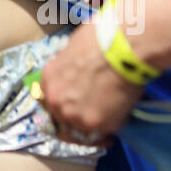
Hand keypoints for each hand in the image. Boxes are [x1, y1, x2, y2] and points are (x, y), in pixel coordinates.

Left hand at [39, 23, 144, 142]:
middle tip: (94, 115)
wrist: (123, 46)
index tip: (77, 105)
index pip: (51, 100)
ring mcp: (74, 114)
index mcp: (48, 79)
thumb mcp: (74, 49)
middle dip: (77, 117)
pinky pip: (103, 132)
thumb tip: (79, 72)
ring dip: (93, 126)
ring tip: (109, 120)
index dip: (65, 103)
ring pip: (82, 129)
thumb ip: (70, 68)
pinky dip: (111, 128)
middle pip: (63, 118)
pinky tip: (121, 118)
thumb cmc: (102, 38)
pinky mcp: (95, 124)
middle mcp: (56, 100)